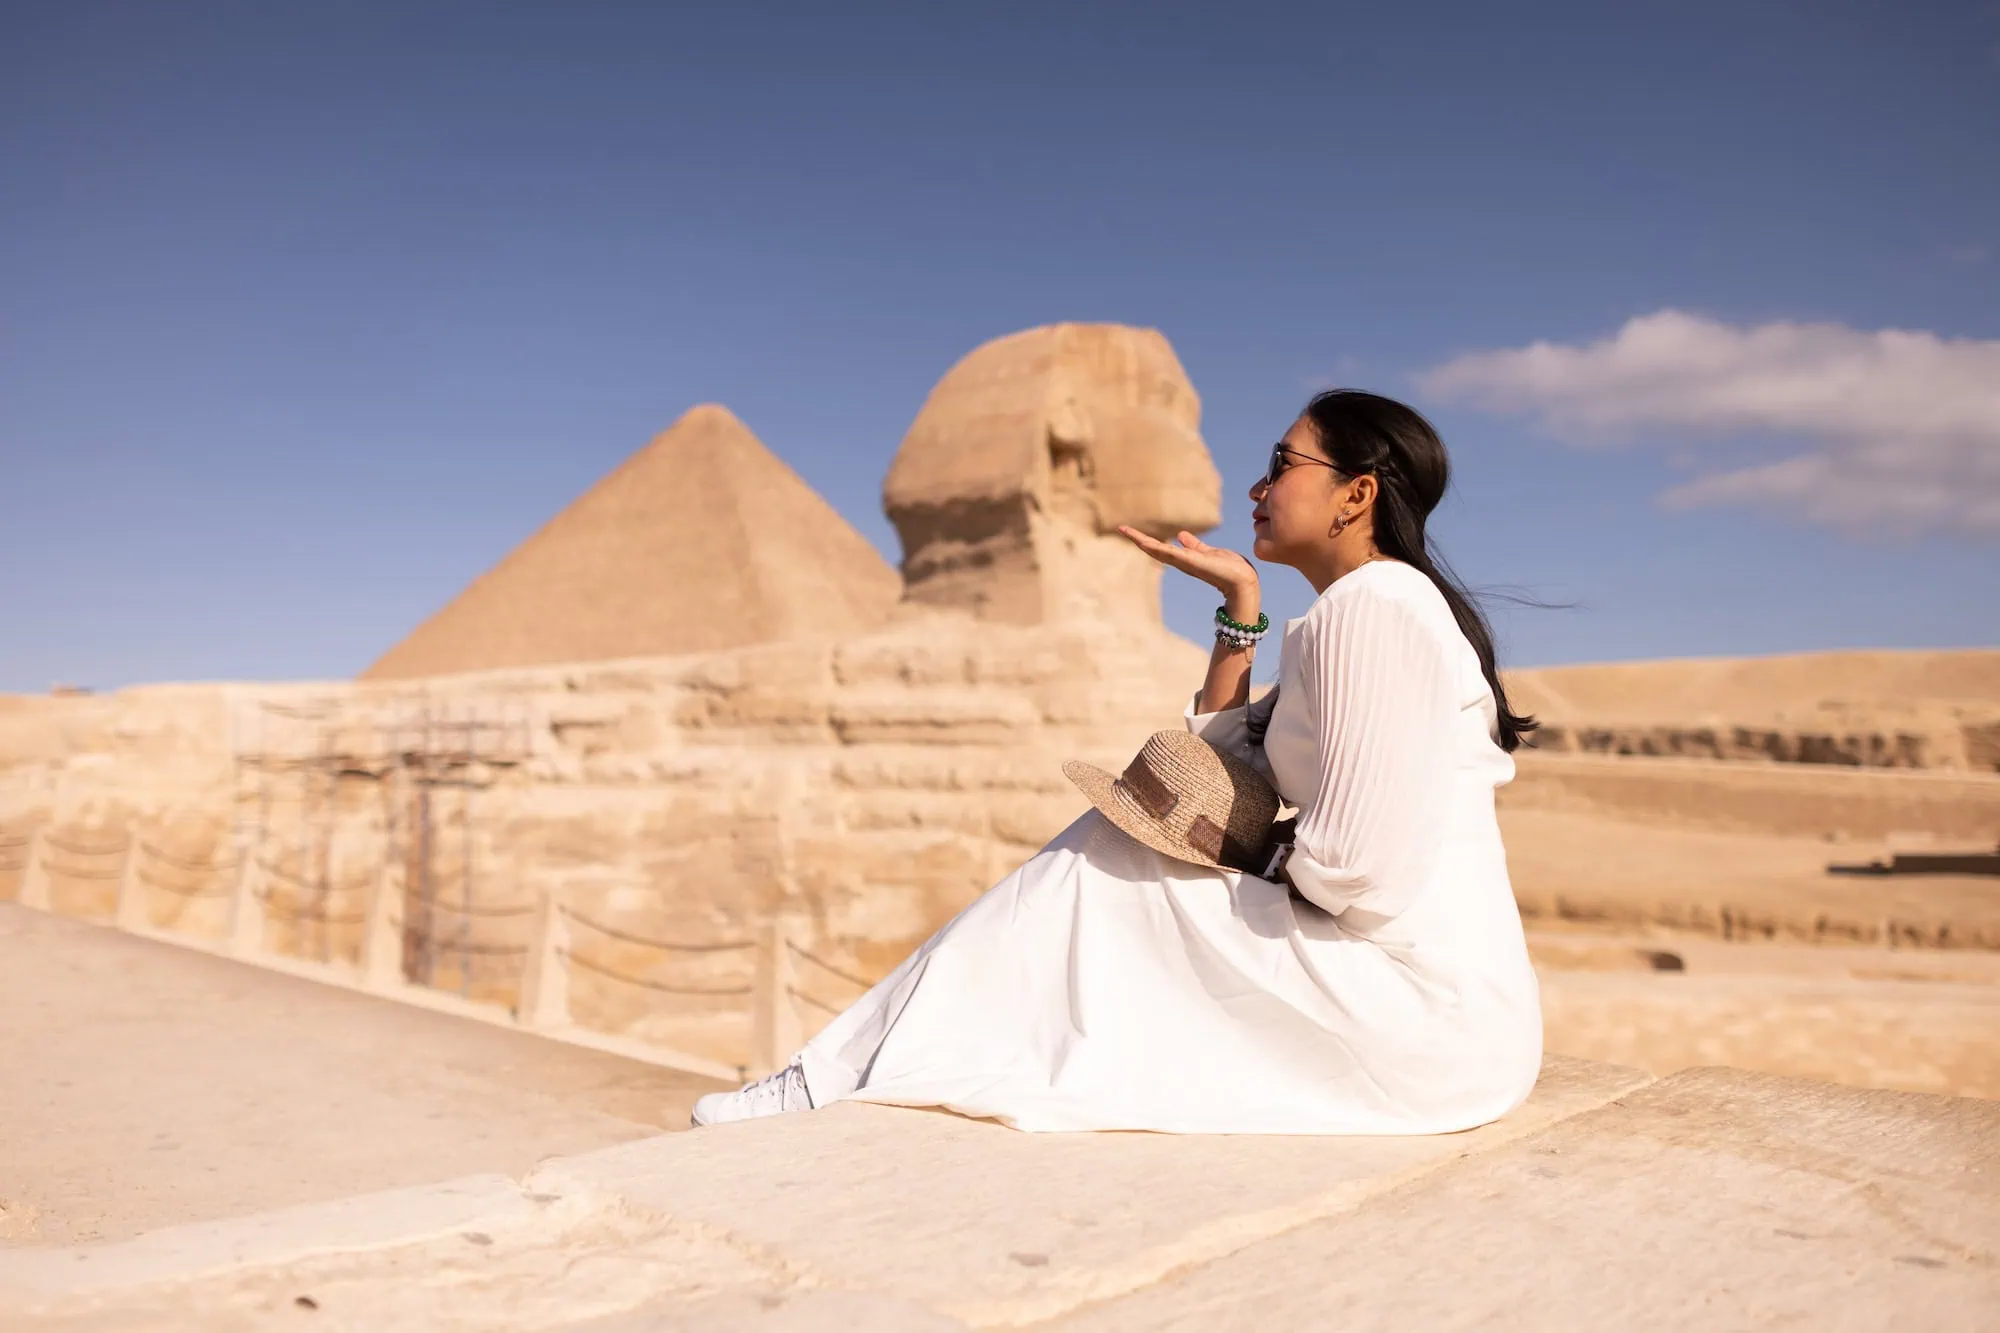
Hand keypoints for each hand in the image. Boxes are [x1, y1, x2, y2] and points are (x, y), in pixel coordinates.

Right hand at [1117, 527, 1258, 607]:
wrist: (1243, 582)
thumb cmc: (1231, 570)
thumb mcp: (1210, 553)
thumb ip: (1195, 545)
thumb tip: (1181, 535)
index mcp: (1185, 558)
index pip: (1161, 547)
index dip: (1146, 539)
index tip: (1133, 530)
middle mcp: (1181, 562)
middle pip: (1154, 549)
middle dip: (1138, 539)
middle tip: (1121, 528)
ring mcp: (1184, 562)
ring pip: (1157, 550)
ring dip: (1140, 540)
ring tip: (1125, 530)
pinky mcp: (1189, 562)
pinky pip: (1168, 552)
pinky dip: (1155, 547)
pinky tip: (1143, 541)